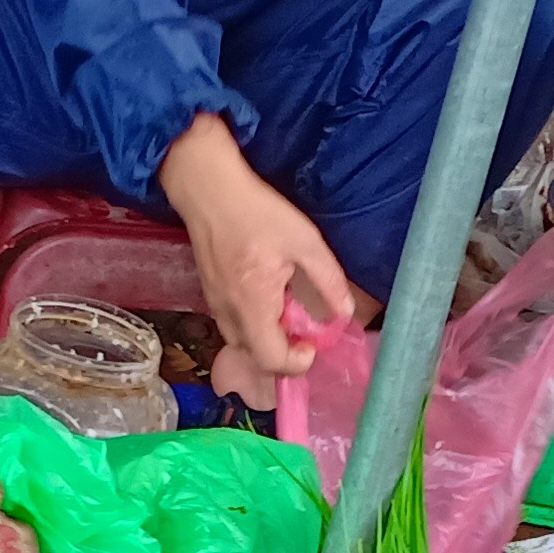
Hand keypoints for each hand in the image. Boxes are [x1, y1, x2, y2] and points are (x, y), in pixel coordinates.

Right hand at [156, 114, 356, 413]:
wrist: (209, 190)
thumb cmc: (257, 211)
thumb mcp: (304, 240)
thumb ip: (328, 280)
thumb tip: (344, 313)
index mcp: (252, 302)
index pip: (271, 358)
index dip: (295, 362)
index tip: (312, 343)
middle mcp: (229, 312)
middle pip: (256, 357)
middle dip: (283, 352)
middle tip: (303, 330)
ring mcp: (214, 305)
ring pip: (242, 344)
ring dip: (267, 340)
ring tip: (285, 312)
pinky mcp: (209, 295)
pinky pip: (232, 326)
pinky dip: (253, 325)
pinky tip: (266, 298)